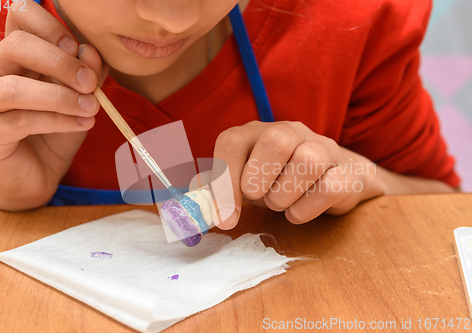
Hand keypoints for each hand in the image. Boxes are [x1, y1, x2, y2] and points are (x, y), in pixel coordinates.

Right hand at [0, 2, 107, 209]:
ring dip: (60, 97)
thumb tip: (89, 51)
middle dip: (61, 62)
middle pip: (16, 46)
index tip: (79, 49)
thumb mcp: (79, 97)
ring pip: (15, 88)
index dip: (50, 26)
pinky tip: (82, 124)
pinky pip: (20, 121)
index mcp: (14, 56)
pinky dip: (58, 121)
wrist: (40, 174)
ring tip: (92, 108)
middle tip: (89, 82)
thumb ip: (86, 73)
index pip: (19, 16)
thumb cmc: (57, 130)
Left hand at [213, 121, 385, 228]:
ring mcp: (322, 147)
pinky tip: (298, 211)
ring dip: (284, 195)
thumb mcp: (242, 183)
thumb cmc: (277, 181)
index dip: (224, 182)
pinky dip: (306, 209)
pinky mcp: (346, 171)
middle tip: (259, 198)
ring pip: (307, 161)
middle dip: (259, 182)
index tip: (225, 218)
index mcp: (256, 132)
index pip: (232, 141)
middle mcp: (290, 131)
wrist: (332, 180)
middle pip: (275, 140)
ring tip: (279, 203)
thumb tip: (194, 208)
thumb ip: (215, 191)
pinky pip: (329, 188)